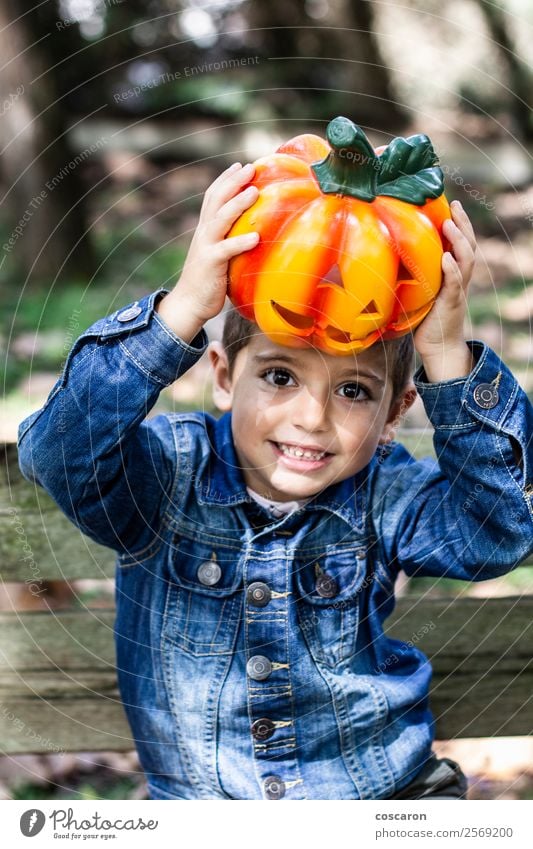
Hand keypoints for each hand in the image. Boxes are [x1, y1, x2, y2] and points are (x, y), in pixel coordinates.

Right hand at [157, 162, 259, 340]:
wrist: (188, 304)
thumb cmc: (208, 282)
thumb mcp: (218, 256)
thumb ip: (230, 242)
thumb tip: (255, 235)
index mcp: (205, 230)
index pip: (213, 197)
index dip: (225, 179)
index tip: (240, 165)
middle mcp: (204, 233)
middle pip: (216, 200)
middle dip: (233, 181)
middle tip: (251, 167)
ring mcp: (206, 247)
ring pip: (220, 219)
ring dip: (237, 204)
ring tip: (255, 192)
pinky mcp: (210, 264)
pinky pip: (226, 250)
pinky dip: (240, 242)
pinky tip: (256, 237)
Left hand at [412, 200, 476, 379]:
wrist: (438, 347)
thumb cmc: (425, 319)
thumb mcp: (419, 291)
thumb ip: (412, 274)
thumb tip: (384, 257)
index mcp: (453, 273)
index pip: (461, 243)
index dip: (459, 224)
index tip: (452, 204)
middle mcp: (459, 278)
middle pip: (469, 245)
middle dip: (464, 224)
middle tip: (455, 205)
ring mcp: (457, 290)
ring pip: (466, 260)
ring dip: (458, 241)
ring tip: (449, 225)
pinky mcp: (451, 304)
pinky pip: (455, 284)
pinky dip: (452, 270)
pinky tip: (446, 258)